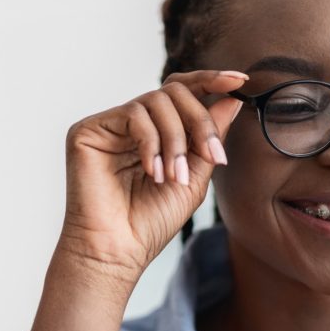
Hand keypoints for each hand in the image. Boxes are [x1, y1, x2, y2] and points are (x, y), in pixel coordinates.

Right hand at [56, 69, 247, 283]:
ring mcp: (110, 125)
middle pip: (174, 91)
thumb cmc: (152, 222)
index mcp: (157, 132)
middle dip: (200, 121)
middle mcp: (133, 124)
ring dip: (175, 140)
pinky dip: (152, 143)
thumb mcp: (195, 177)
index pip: (184, 93)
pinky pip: (133, 114)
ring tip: (174, 177)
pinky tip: (153, 172)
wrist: (118, 251)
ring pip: (156, 101)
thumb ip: (209, 138)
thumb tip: (232, 98)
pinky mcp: (88, 130)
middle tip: (211, 156)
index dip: (211, 80)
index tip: (241, 80)